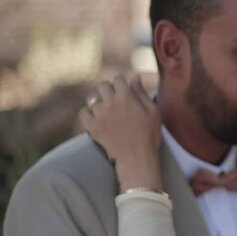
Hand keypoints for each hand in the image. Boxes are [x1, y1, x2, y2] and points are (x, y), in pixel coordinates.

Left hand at [80, 74, 162, 191]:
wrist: (137, 158)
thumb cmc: (149, 135)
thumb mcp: (153, 112)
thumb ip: (142, 93)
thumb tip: (135, 76)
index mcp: (126, 97)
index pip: (118, 79)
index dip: (122, 83)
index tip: (125, 89)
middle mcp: (110, 103)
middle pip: (103, 85)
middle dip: (109, 90)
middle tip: (115, 99)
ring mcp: (100, 115)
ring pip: (93, 99)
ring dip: (99, 102)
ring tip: (107, 111)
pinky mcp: (92, 127)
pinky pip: (83, 113)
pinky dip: (88, 114)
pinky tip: (96, 118)